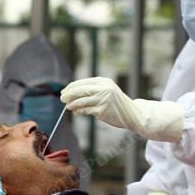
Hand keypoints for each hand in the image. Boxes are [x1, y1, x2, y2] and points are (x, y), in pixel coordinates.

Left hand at [61, 77, 183, 141]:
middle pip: (80, 90)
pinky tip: (76, 112)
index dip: (72, 87)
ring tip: (67, 106)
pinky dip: (79, 111)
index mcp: (104, 81)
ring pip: (81, 101)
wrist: (132, 113)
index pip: (83, 82)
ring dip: (72, 104)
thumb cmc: (117, 103)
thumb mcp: (107, 91)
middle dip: (69, 94)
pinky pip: (86, 110)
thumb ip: (93, 90)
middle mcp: (103, 88)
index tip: (64, 91)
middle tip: (62, 98)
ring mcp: (103, 99)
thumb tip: (72, 93)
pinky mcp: (102, 110)